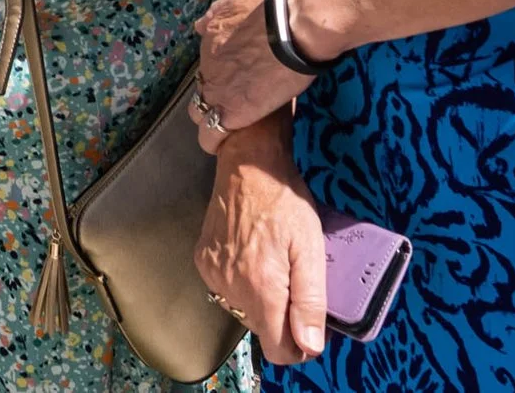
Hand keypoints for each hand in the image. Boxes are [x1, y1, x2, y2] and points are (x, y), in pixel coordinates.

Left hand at [192, 0, 311, 152]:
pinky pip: (212, 134)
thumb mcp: (239, 0)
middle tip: (236, 103)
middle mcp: (208, 66)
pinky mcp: (233, 112)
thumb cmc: (274, 8)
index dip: (222, 73)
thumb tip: (201, 23)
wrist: (292, 27)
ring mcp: (218, 90)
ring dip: (210, 121)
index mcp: (210, 39)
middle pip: (201, 89)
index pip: (208, 64)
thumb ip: (218, 13)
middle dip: (213, 97)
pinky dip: (215, 140)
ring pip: (200, 114)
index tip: (237, 77)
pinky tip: (223, 146)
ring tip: (225, 130)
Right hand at [195, 116, 328, 364]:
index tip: (308, 322)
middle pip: (261, 330)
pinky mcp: (202, 261)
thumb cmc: (285, 202)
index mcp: (261, 287)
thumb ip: (310, 301)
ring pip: (243, 311)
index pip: (277, 349)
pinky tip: (252, 257)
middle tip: (294, 280)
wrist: (247, 165)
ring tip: (274, 265)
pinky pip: (226, 291)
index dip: (298, 345)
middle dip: (281, 317)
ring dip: (261, 301)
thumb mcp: (311, 249)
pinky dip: (242, 284)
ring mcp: (212, 274)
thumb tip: (309, 346)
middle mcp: (230, 286)